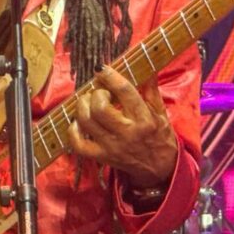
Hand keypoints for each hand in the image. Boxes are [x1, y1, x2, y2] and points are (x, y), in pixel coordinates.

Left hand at [69, 66, 177, 186]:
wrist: (160, 168)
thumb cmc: (159, 136)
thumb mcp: (160, 112)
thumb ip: (150, 88)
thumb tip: (144, 65)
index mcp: (144, 119)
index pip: (125, 92)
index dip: (110, 76)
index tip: (102, 68)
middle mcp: (127, 133)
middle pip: (100, 108)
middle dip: (95, 93)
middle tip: (99, 92)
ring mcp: (112, 146)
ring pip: (87, 122)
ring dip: (82, 106)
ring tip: (88, 102)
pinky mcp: (102, 157)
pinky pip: (78, 144)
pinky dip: (73, 130)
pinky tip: (79, 121)